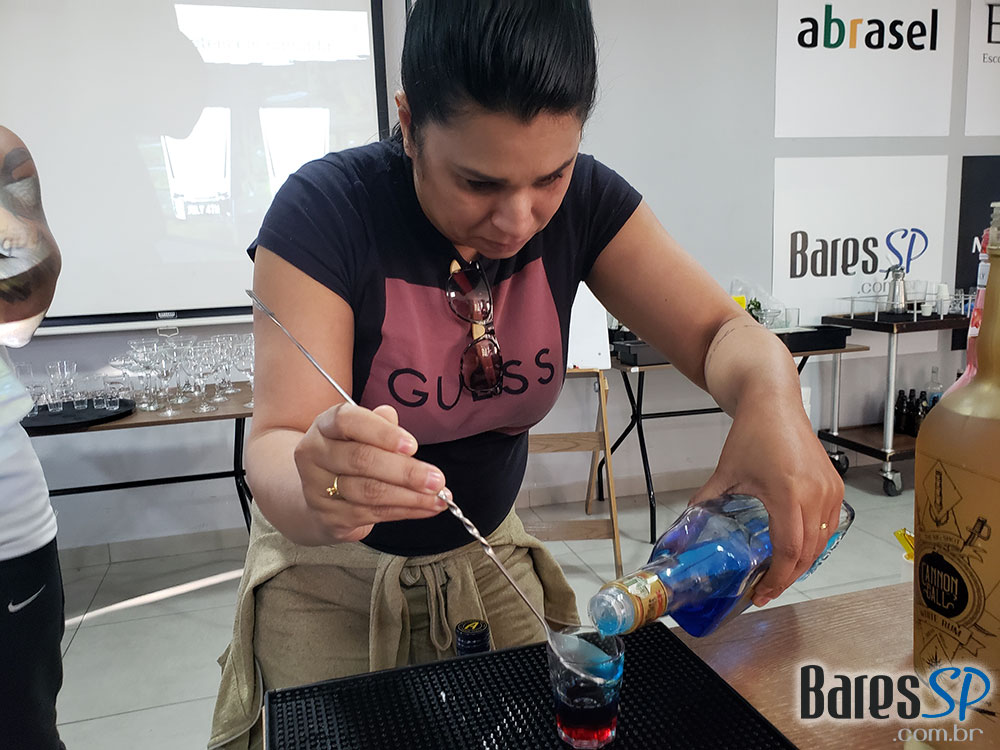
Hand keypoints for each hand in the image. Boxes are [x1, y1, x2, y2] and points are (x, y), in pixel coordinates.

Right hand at [293, 402, 448, 542]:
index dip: (381, 432)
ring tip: (437, 497)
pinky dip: (405, 511)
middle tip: (436, 479)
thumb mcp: (363, 435)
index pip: (347, 421)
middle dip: (405, 471)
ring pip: (369, 491)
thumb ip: (381, 427)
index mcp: (324, 426)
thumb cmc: (349, 458)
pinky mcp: (330, 517)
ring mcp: (318, 489)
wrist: (320, 497)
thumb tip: (398, 425)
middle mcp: (315, 455)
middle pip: (361, 460)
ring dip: (410, 496)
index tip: (412, 446)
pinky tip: (425, 508)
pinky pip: (373, 514)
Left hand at [691, 395, 843, 606]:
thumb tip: (689, 524)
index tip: (761, 593)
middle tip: (767, 589)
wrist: (774, 402)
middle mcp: (815, 495)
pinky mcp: (835, 486)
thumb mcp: (726, 472)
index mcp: (789, 494)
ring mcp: (830, 491)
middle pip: (809, 553)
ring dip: (803, 562)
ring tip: (779, 573)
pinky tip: (796, 549)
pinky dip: (814, 542)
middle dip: (788, 577)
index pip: (789, 551)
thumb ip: (707, 500)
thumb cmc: (753, 432)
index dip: (777, 579)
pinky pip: (829, 525)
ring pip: (822, 542)